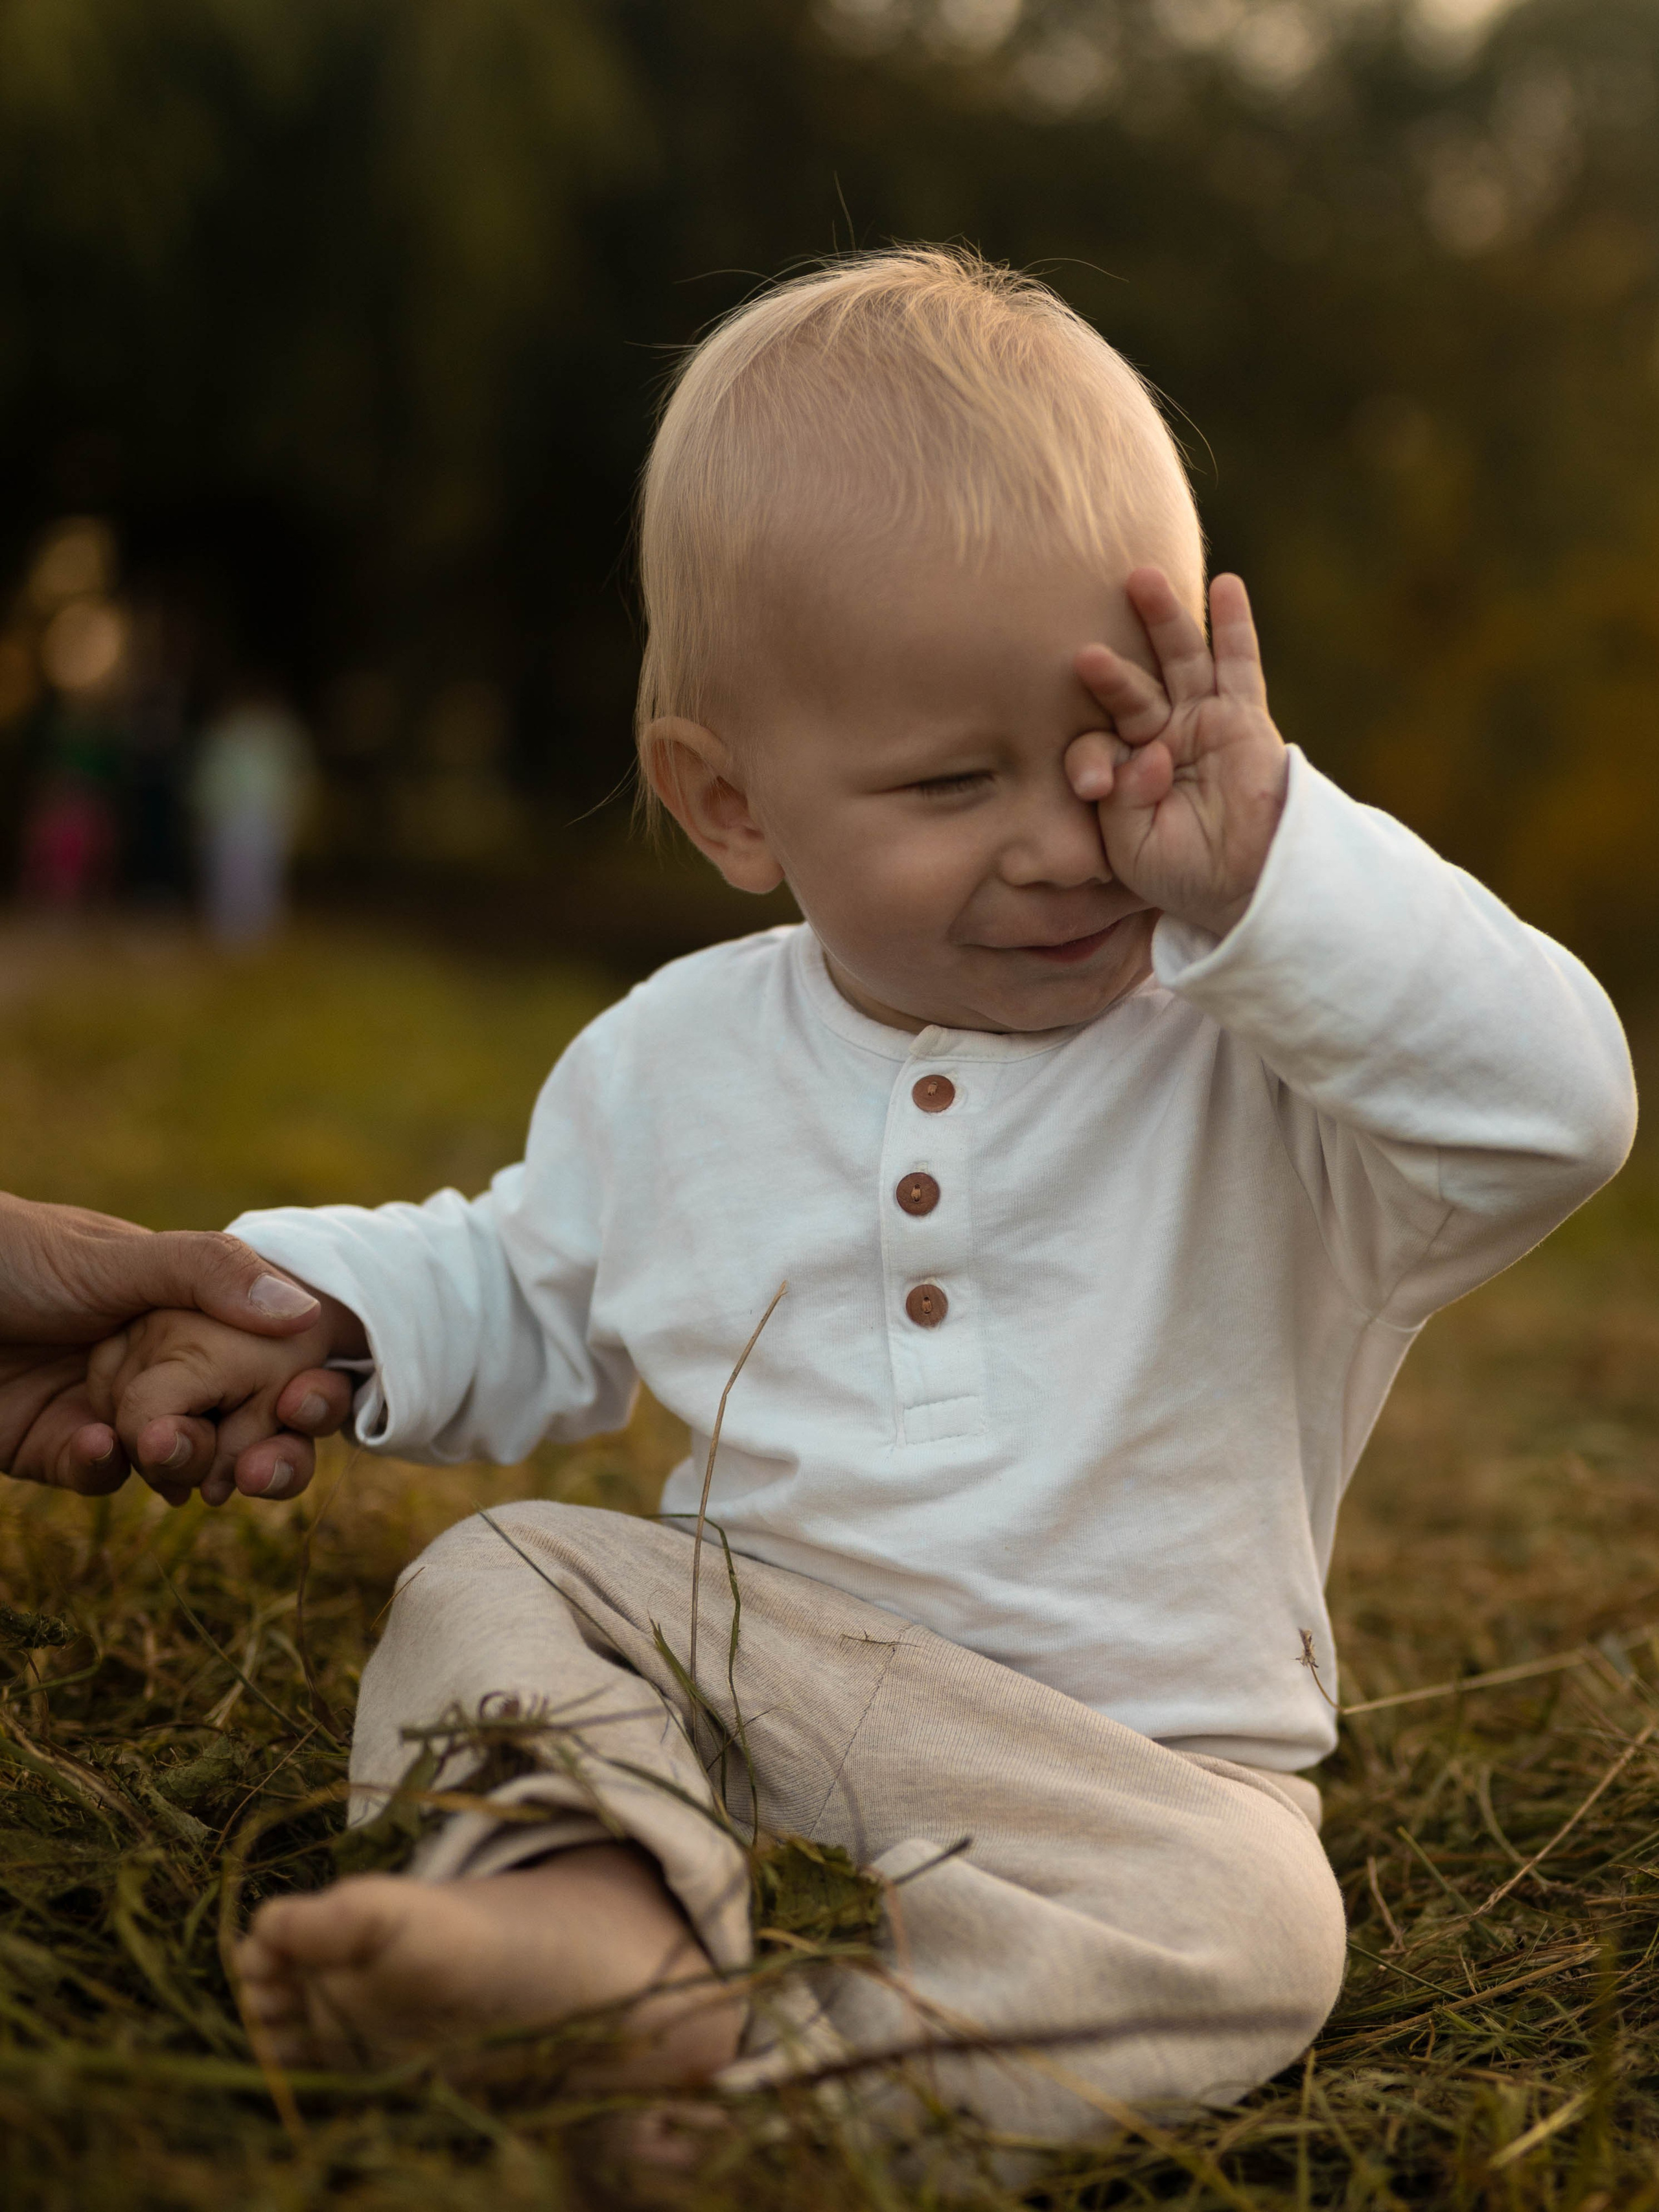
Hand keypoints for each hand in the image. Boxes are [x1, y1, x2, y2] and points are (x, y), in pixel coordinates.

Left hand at [0, 1193, 332, 1494]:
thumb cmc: (10, 1252)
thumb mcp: (112, 1255)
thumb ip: (206, 1278)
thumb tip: (306, 1312)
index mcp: (188, 1306)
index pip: (271, 1351)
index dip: (303, 1384)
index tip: (310, 1404)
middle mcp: (161, 1360)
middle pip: (242, 1420)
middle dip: (264, 1451)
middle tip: (263, 1471)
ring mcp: (112, 1407)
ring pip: (179, 1459)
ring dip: (185, 1461)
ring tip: (165, 1450)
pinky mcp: (56, 1449)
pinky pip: (102, 1476)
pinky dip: (106, 1469)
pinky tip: (97, 1447)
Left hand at [1065, 569, 1288, 938]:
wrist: (1244, 888)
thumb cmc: (1181, 875)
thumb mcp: (1133, 849)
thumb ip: (1123, 802)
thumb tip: (1148, 754)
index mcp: (1121, 770)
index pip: (1096, 746)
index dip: (1092, 762)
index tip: (1099, 787)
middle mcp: (1157, 737)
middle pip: (1130, 690)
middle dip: (1110, 673)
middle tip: (1084, 654)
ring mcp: (1201, 723)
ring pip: (1178, 662)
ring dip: (1162, 620)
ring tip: (1141, 578)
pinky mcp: (1243, 719)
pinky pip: (1239, 666)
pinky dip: (1234, 626)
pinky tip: (1226, 585)